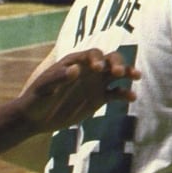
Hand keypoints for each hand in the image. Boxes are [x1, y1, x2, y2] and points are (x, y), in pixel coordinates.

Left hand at [18, 48, 139, 133]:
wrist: (35, 119)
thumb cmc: (36, 99)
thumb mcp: (44, 88)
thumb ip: (59, 77)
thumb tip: (77, 69)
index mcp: (76, 62)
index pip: (93, 54)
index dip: (98, 58)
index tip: (99, 68)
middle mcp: (89, 70)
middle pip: (110, 59)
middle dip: (118, 63)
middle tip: (120, 73)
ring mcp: (96, 83)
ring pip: (118, 73)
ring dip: (128, 72)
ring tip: (136, 77)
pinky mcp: (99, 98)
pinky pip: (116, 93)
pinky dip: (125, 94)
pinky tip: (131, 97)